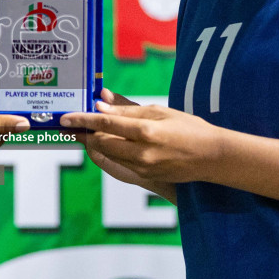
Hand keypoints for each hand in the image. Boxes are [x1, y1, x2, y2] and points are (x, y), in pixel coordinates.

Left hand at [61, 88, 217, 185]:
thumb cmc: (188, 127)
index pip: (106, 123)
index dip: (82, 120)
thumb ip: (128, 109)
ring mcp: (143, 167)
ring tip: (89, 133)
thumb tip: (101, 102)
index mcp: (146, 130)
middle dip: (86, 133)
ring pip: (108, 154)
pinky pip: (120, 163)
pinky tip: (110, 144)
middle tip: (75, 125)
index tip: (66, 118)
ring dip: (96, 143)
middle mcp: (142, 151)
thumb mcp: (159, 111)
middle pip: (101, 142)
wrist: (212, 156)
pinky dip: (111, 153)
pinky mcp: (146, 177)